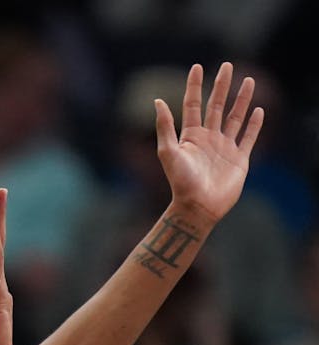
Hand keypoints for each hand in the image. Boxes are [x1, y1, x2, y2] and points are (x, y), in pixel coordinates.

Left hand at [156, 62, 263, 226]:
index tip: (197, 66)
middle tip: (227, 65)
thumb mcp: (168, 152)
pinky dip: (254, 124)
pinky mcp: (239, 159)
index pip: (192, 105)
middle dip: (221, 86)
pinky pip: (249, 137)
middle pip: (216, 106)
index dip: (194, 86)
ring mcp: (224, 148)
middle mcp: (208, 139)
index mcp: (190, 136)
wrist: (198, 207)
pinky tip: (259, 110)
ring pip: (235, 117)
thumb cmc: (180, 182)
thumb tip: (156, 101)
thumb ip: (164, 126)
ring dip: (242, 100)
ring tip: (249, 80)